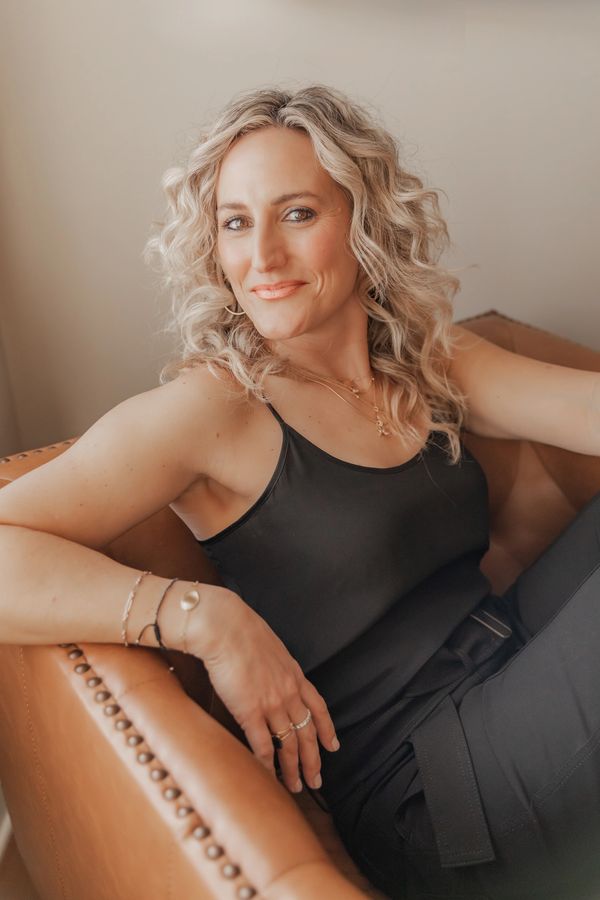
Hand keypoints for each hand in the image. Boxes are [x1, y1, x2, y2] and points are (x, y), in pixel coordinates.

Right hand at [188, 589, 339, 792]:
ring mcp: (271, 703)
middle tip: (317, 781)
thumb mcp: (268, 645)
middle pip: (307, 732)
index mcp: (293, 674)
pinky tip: (269, 779)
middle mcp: (288, 691)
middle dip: (314, 759)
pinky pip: (263, 745)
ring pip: (289, 744)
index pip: (318, 707)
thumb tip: (267, 671)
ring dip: (294, 769)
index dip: (327, 729)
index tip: (333, 746)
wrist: (224, 626)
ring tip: (297, 787)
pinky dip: (268, 765)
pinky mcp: (250, 711)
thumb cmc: (239, 630)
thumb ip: (272, 664)